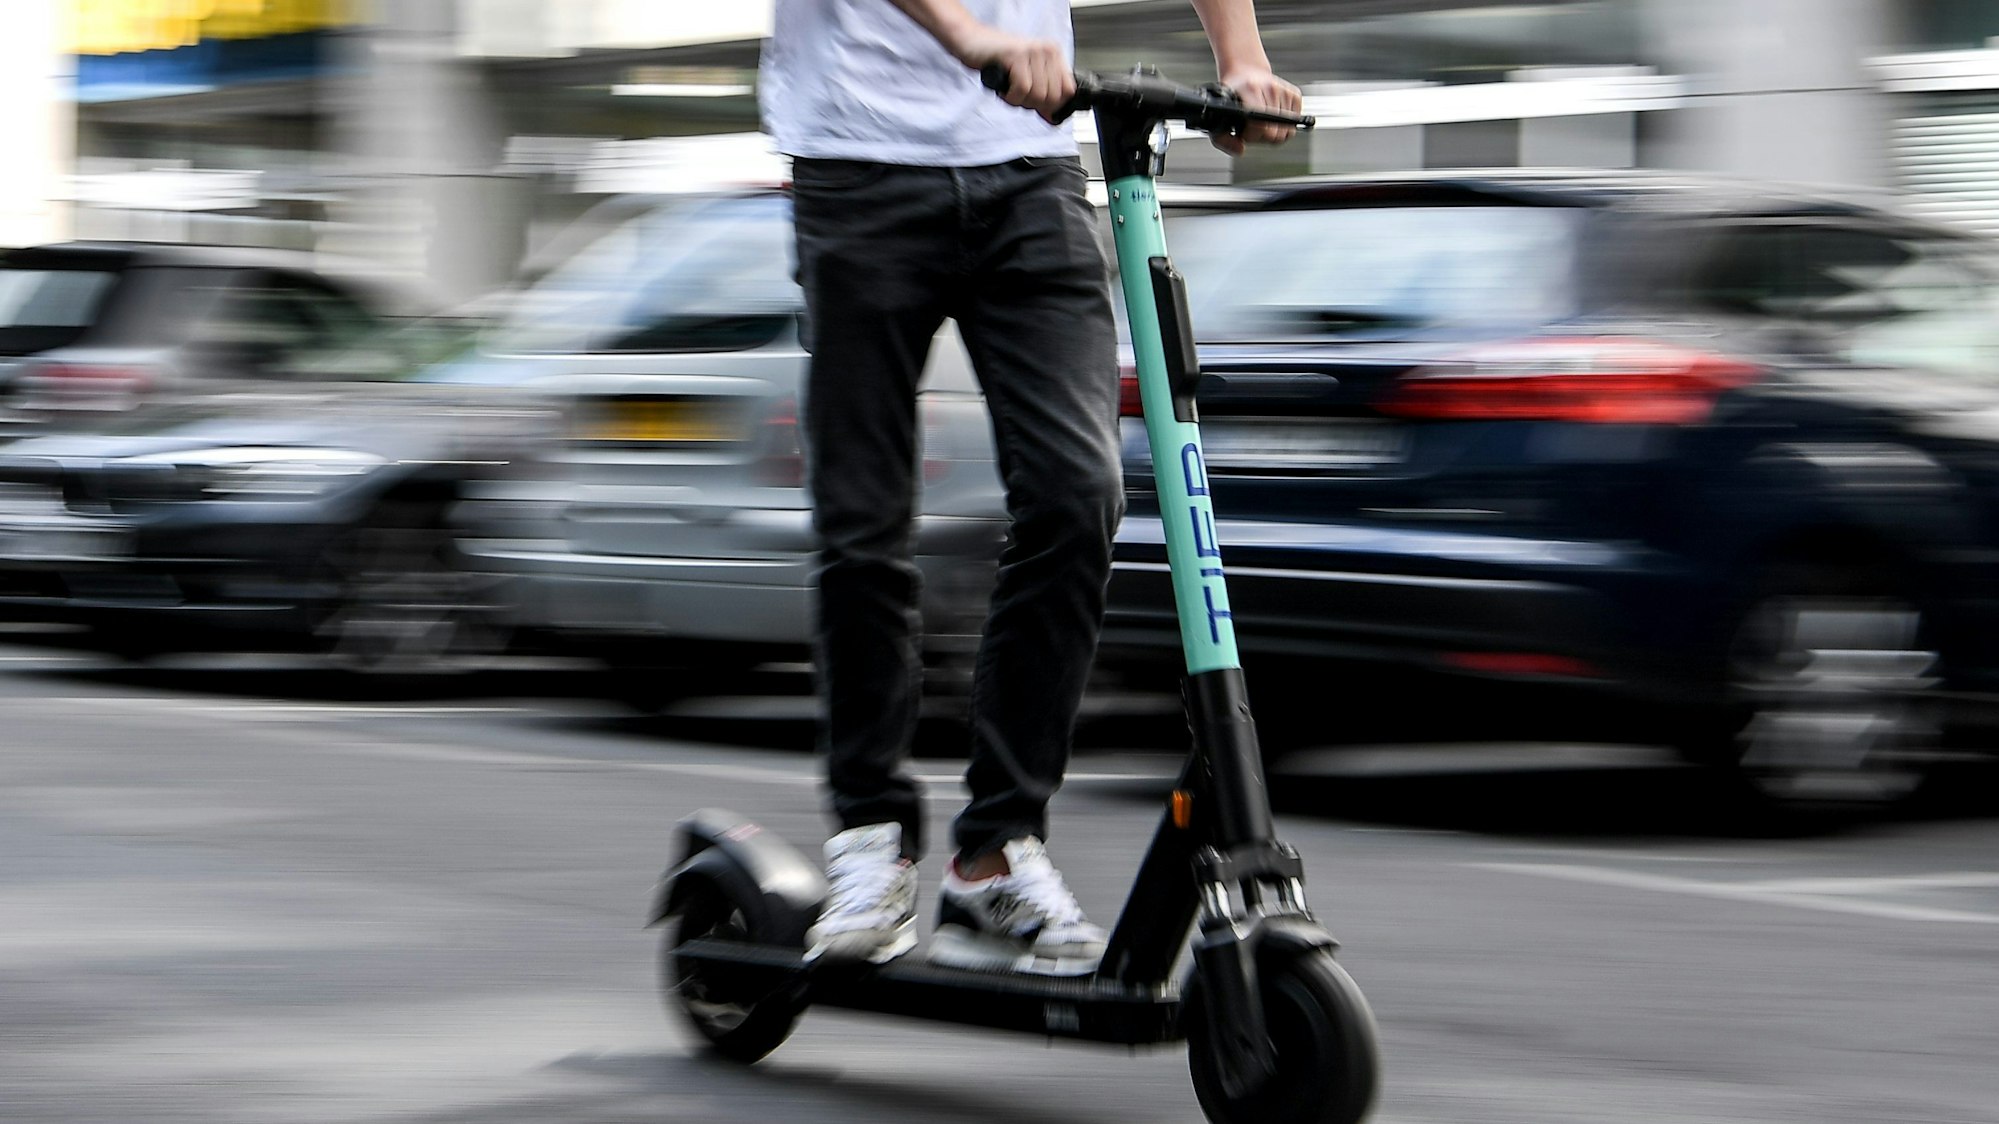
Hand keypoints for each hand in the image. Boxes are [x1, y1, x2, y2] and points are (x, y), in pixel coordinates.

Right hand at [950, 26, 1073, 122]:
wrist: (972, 41)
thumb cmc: (997, 59)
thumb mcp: (1026, 77)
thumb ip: (1042, 97)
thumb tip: (1053, 118)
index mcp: (1053, 54)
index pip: (1068, 90)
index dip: (1053, 105)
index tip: (1039, 106)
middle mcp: (1046, 51)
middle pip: (1052, 97)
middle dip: (1033, 104)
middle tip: (1018, 96)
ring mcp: (1032, 52)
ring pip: (1038, 95)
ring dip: (1020, 101)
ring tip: (1010, 91)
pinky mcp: (1016, 56)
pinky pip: (1022, 89)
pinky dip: (1011, 97)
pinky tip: (1005, 90)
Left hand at [1211, 68, 1301, 155]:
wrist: (1244, 74)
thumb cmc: (1232, 98)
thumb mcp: (1219, 116)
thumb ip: (1223, 140)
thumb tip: (1241, 151)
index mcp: (1251, 90)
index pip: (1261, 127)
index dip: (1252, 136)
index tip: (1244, 130)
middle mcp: (1270, 88)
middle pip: (1277, 134)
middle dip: (1263, 137)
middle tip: (1253, 127)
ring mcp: (1284, 90)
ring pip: (1288, 131)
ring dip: (1274, 131)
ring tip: (1262, 121)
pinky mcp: (1295, 93)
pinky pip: (1295, 123)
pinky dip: (1284, 124)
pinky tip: (1272, 115)